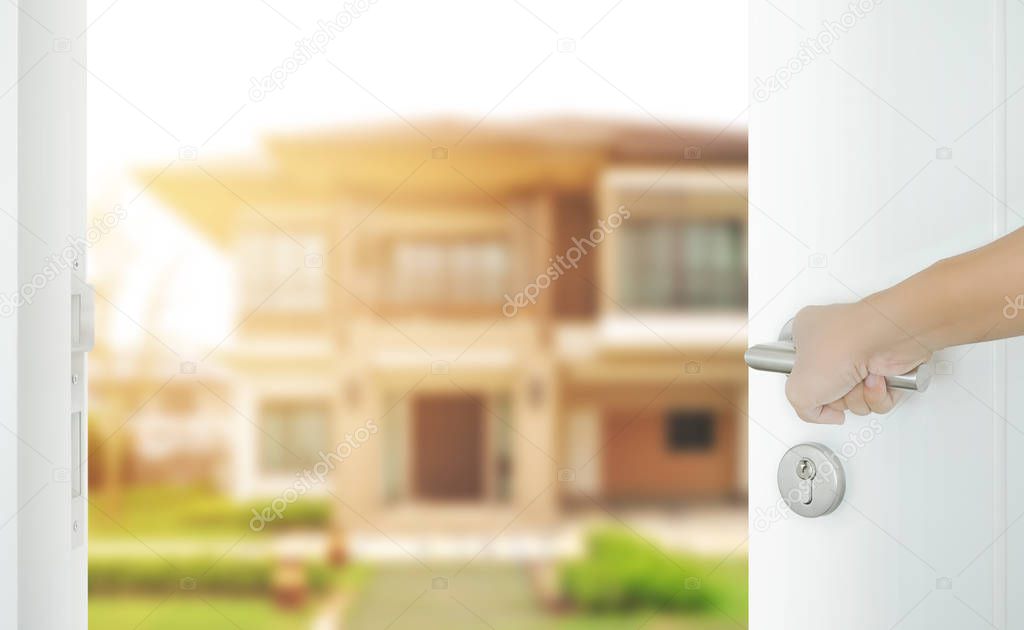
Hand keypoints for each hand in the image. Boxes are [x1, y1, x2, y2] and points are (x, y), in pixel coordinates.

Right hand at [785, 303, 930, 423]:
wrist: (883, 340)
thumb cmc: (841, 348)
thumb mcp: (797, 391)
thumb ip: (803, 410)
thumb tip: (825, 414)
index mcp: (806, 336)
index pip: (799, 373)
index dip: (806, 388)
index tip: (810, 390)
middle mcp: (834, 342)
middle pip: (829, 391)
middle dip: (837, 398)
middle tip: (836, 386)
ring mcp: (860, 353)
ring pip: (855, 397)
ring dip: (858, 398)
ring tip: (858, 380)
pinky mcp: (885, 365)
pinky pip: (878, 396)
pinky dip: (877, 396)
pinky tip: (875, 380)